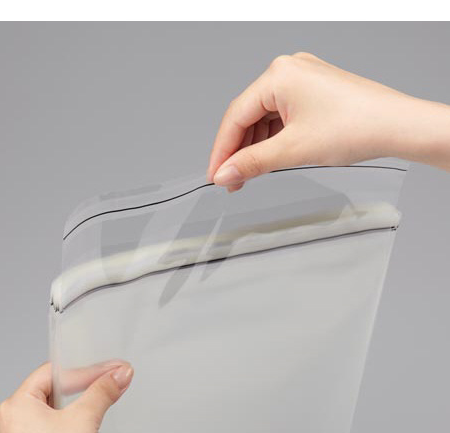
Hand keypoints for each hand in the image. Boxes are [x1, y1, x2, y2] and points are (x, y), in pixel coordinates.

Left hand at [0, 360, 133, 432]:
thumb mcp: (86, 419)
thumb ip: (103, 390)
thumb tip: (119, 374)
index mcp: (15, 406)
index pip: (53, 373)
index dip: (85, 369)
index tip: (110, 369)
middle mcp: (10, 422)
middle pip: (52, 389)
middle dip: (84, 385)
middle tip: (109, 380)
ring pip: (52, 409)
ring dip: (79, 403)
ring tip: (100, 400)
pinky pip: (49, 429)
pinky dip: (69, 422)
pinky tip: (85, 424)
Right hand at [207, 52, 449, 190]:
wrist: (398, 126)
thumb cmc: (356, 127)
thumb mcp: (293, 150)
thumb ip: (252, 163)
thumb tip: (224, 175)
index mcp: (278, 76)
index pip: (236, 116)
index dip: (221, 150)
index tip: (215, 176)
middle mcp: (288, 71)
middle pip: (248, 117)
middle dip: (238, 151)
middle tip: (232, 181)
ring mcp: (302, 81)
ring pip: (265, 119)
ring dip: (255, 148)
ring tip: (250, 175)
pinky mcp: (313, 93)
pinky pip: (282, 117)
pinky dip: (273, 140)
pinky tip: (270, 158)